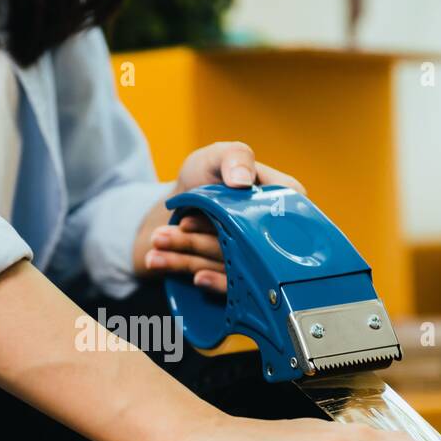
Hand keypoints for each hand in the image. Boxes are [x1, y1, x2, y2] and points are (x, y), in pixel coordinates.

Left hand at [133, 141, 303, 292]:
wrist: (182, 204)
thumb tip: (242, 181)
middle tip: (165, 233)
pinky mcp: (238, 277)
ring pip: (226, 265)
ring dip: (186, 258)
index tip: (201, 219)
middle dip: (199, 242)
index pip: (276, 220)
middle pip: (243, 247)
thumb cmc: (207, 174)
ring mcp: (256, 260)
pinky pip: (222, 284)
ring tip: (157, 243)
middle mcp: (275, 235)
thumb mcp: (218, 156)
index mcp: (282, 202)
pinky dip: (193, 274)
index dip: (241, 223)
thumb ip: (235, 157)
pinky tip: (175, 269)